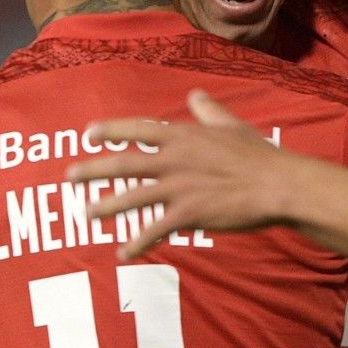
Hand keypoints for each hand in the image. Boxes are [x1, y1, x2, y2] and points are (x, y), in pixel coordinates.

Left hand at [69, 90, 294, 259]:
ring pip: (131, 198)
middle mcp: (174, 159)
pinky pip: (154, 230)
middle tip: (70, 176)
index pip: (139, 129)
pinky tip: (123, 253)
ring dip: (106, 207)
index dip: (112, 130)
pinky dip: (136, 243)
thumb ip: (209, 111)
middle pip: (124, 164)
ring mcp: (178, 188)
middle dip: (93, 169)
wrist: (277, 185)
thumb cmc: (258, 155)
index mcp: (184, 136)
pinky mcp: (187, 214)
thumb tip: (196, 94)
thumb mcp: (231, 126)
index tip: (89, 133)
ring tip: (86, 214)